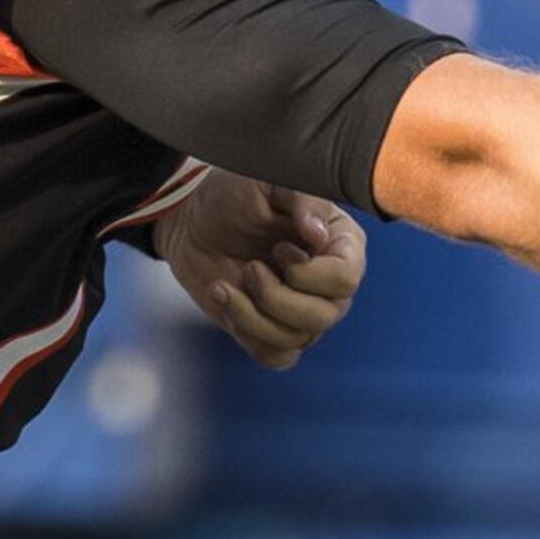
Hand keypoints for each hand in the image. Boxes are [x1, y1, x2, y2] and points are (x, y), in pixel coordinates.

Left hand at [157, 172, 366, 368]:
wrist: (193, 222)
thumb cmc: (234, 196)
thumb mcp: (267, 182)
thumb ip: (301, 199)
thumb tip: (318, 234)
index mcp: (340, 244)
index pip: (346, 279)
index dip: (309, 273)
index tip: (279, 248)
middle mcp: (329, 284)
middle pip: (324, 316)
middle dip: (276, 296)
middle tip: (251, 266)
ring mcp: (303, 312)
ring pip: (296, 339)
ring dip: (253, 313)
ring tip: (227, 283)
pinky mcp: (273, 333)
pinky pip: (275, 356)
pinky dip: (247, 332)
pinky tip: (228, 300)